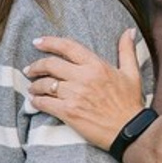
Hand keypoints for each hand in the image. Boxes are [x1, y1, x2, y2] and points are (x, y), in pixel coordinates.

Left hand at [25, 31, 146, 151]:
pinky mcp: (69, 112)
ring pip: (46, 84)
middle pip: (51, 65)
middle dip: (36, 66)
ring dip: (35, 85)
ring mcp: (75, 95)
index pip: (67, 47)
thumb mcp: (132, 74)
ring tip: (31, 87)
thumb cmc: (130, 104)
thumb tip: (129, 31)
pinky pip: (46, 103)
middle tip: (29, 69)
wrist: (130, 132)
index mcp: (96, 65)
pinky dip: (36, 101)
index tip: (38, 42)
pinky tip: (34, 101)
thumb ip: (127, 50)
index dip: (49, 42)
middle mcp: (83, 77)